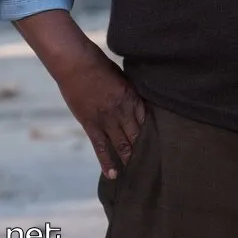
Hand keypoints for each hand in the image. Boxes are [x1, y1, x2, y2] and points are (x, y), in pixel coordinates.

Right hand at [52, 49, 147, 178]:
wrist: (75, 63)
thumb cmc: (98, 65)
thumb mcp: (122, 77)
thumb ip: (130, 93)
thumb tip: (137, 103)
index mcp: (133, 98)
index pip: (148, 121)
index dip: (155, 134)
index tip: (162, 146)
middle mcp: (122, 111)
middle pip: (138, 135)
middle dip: (146, 150)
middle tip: (155, 165)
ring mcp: (106, 119)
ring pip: (122, 144)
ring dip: (130, 158)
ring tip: (139, 174)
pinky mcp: (90, 124)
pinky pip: (100, 147)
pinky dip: (106, 162)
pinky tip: (113, 174)